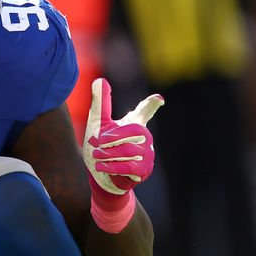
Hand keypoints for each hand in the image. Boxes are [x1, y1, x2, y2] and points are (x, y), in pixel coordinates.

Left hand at [83, 78, 163, 196]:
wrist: (100, 175)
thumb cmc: (100, 146)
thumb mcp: (97, 124)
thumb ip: (101, 104)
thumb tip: (100, 79)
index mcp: (133, 123)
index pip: (144, 111)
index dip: (150, 105)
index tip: (158, 99)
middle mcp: (144, 137)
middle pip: (135, 130)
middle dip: (114, 136)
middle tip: (97, 141)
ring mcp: (146, 154)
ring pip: (129, 150)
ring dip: (108, 153)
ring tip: (96, 154)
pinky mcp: (143, 170)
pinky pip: (129, 166)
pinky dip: (112, 166)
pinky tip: (101, 166)